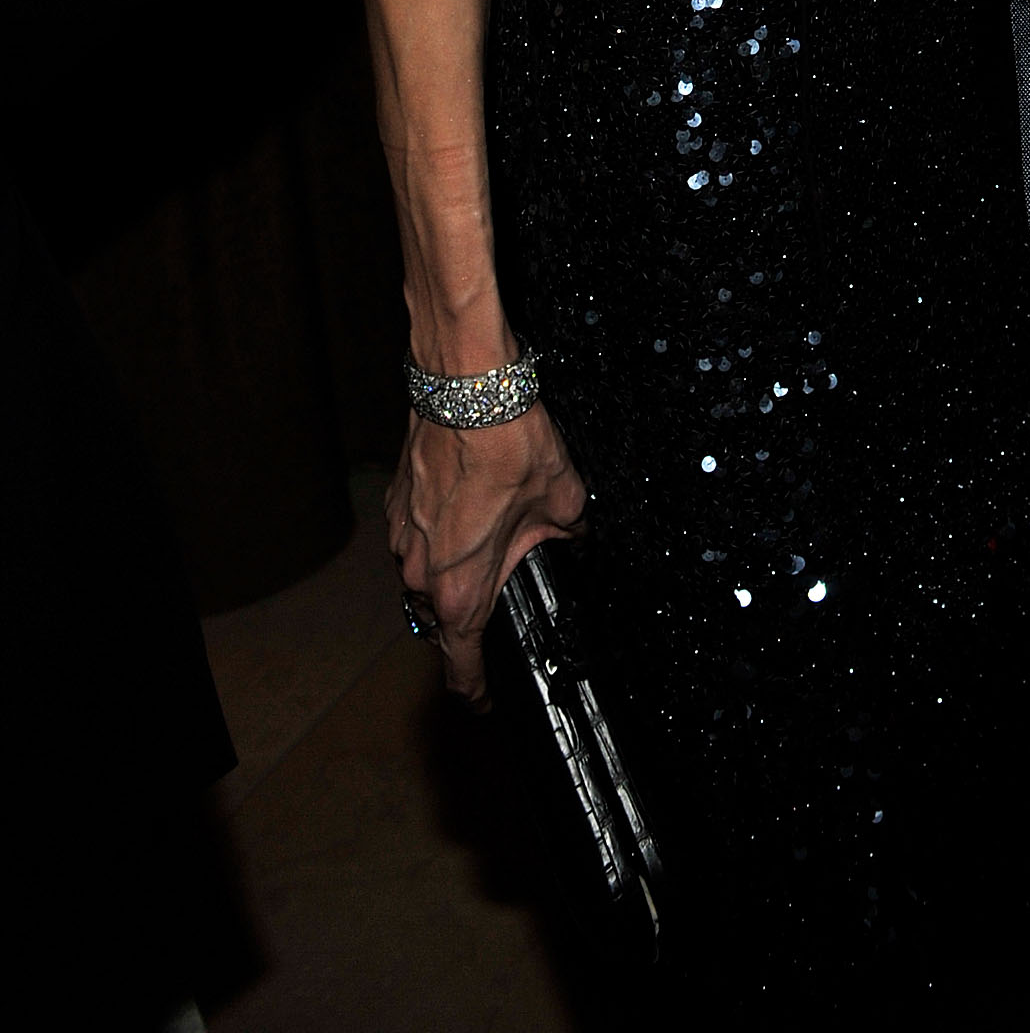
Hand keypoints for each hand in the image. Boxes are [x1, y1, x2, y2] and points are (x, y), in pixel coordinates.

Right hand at [388, 399, 586, 703]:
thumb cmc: (507, 441)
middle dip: (469, 619)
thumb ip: (568, 531)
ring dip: (452, 573)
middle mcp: (419, 573)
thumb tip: (574, 533)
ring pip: (425, 578)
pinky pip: (417, 539)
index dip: (474, 690)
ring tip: (490, 547)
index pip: (459, 663)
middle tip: (500, 606)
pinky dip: (439, 537)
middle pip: (440, 620)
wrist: (465, 386)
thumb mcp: (560, 496)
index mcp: (460, 589)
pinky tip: (469, 510)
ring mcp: (402, 538)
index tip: (484, 702)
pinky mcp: (396, 506)